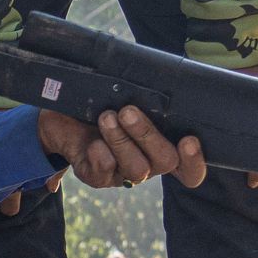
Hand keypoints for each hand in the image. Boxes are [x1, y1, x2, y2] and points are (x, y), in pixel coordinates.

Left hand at [37, 103, 206, 191]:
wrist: (62, 115)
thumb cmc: (102, 101)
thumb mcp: (124, 95)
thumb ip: (145, 95)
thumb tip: (156, 80)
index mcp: (162, 145)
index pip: (189, 168)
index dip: (195, 161)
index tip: (189, 140)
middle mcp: (148, 163)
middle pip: (165, 161)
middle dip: (148, 135)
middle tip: (128, 111)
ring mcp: (123, 173)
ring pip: (137, 168)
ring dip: (121, 141)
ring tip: (106, 117)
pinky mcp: (97, 177)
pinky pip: (104, 174)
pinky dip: (100, 156)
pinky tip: (93, 142)